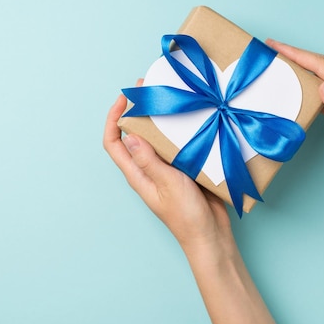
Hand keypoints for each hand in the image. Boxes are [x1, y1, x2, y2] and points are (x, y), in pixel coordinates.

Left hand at [103, 89, 232, 250]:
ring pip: (156, 137)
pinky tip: (190, 117)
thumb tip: (128, 135)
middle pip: (134, 135)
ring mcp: (166, 168)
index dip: (112, 119)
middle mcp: (148, 168)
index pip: (114, 143)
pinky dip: (179, 129)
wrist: (211, 234)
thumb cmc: (186, 216)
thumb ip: (149, 161)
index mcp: (137, 174)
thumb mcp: (168, 185)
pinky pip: (176, 144)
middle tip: (150, 88)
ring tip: (170, 97)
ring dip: (160, 117)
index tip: (124, 98)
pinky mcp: (184, 168)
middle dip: (137, 110)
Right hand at [267, 39, 323, 187]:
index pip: (322, 65)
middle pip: (319, 66)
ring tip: (277, 66)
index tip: (275, 46)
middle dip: (294, 55)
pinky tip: (296, 89)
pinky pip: (323, 92)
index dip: (297, 54)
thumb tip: (322, 86)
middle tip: (269, 50)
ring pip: (320, 77)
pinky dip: (307, 86)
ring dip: (299, 69)